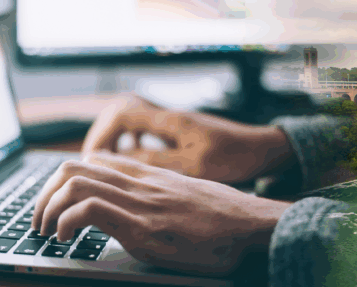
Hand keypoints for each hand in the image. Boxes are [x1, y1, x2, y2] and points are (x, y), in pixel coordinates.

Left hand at [31, 152, 291, 273]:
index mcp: (150, 176)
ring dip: (47, 209)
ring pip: (73, 182)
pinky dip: (66, 223)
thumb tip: (145, 210)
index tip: (57, 205)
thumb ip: (161, 196)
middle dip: (44, 195)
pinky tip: (67, 239)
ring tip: (48, 231)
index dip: (64, 181)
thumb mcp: (188, 198)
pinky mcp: (143, 226)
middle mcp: (140, 183)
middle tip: (40, 221)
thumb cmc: (227, 219)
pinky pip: (89, 210)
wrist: (254, 225)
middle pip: (72, 166)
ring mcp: (140, 203)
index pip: (93, 161)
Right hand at [83, 94, 293, 183]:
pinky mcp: (180, 131)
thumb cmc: (236, 157)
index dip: (101, 136)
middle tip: (95, 162)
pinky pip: (145, 129)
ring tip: (107, 163)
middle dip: (103, 136)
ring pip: (131, 120)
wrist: (263, 150)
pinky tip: (133, 160)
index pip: (121, 115)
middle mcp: (170, 116)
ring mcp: (174, 122)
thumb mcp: (194, 166)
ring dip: (116, 139)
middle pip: (120, 112)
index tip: (93, 160)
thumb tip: (120, 160)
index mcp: (171, 120)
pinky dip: (132, 142)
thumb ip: (156, 161)